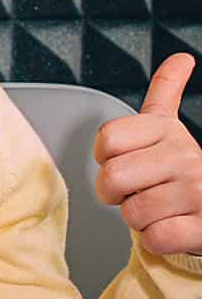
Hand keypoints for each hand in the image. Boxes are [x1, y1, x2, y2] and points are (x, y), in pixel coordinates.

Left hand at [94, 54, 201, 256]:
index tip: (125, 161)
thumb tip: (182, 58)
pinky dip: (156, 241)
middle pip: (112, 178)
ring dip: (139, 219)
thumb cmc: (183, 172)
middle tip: (137, 192)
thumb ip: (166, 92)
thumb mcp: (170, 128)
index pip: (106, 140)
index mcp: (169, 130)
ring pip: (132, 212)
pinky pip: (154, 238)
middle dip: (115, 193)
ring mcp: (198, 192)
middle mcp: (186, 156)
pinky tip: (174, 228)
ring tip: (162, 208)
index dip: (105, 158)